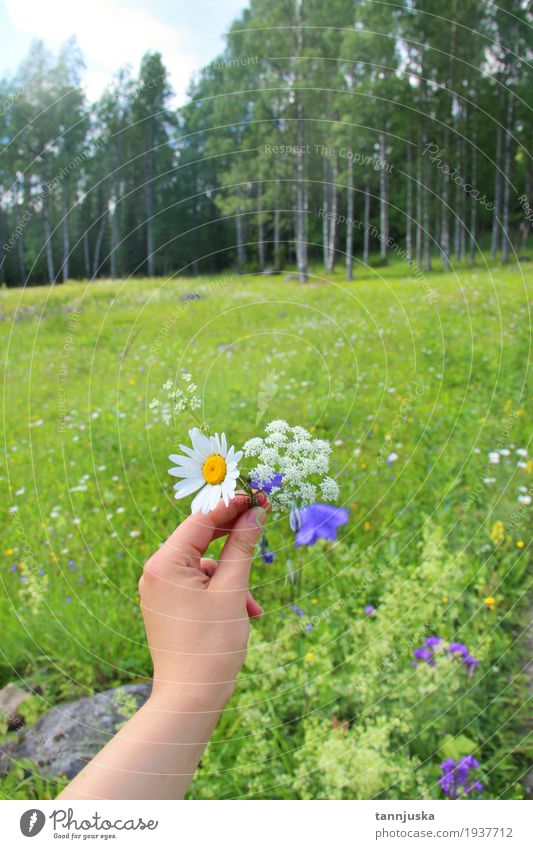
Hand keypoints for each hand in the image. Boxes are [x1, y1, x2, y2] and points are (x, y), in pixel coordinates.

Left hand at [139, 492, 268, 707]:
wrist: (190, 700)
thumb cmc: (210, 646)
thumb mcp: (232, 592)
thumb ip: (242, 548)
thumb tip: (255, 512)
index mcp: (164, 563)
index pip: (201, 521)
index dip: (232, 506)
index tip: (258, 495)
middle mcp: (156, 572)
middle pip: (202, 542)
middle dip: (235, 544)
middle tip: (264, 525)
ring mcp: (161, 591)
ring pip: (206, 568)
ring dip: (233, 580)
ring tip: (251, 606)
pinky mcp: (169, 607)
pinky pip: (200, 587)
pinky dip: (222, 595)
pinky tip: (243, 613)